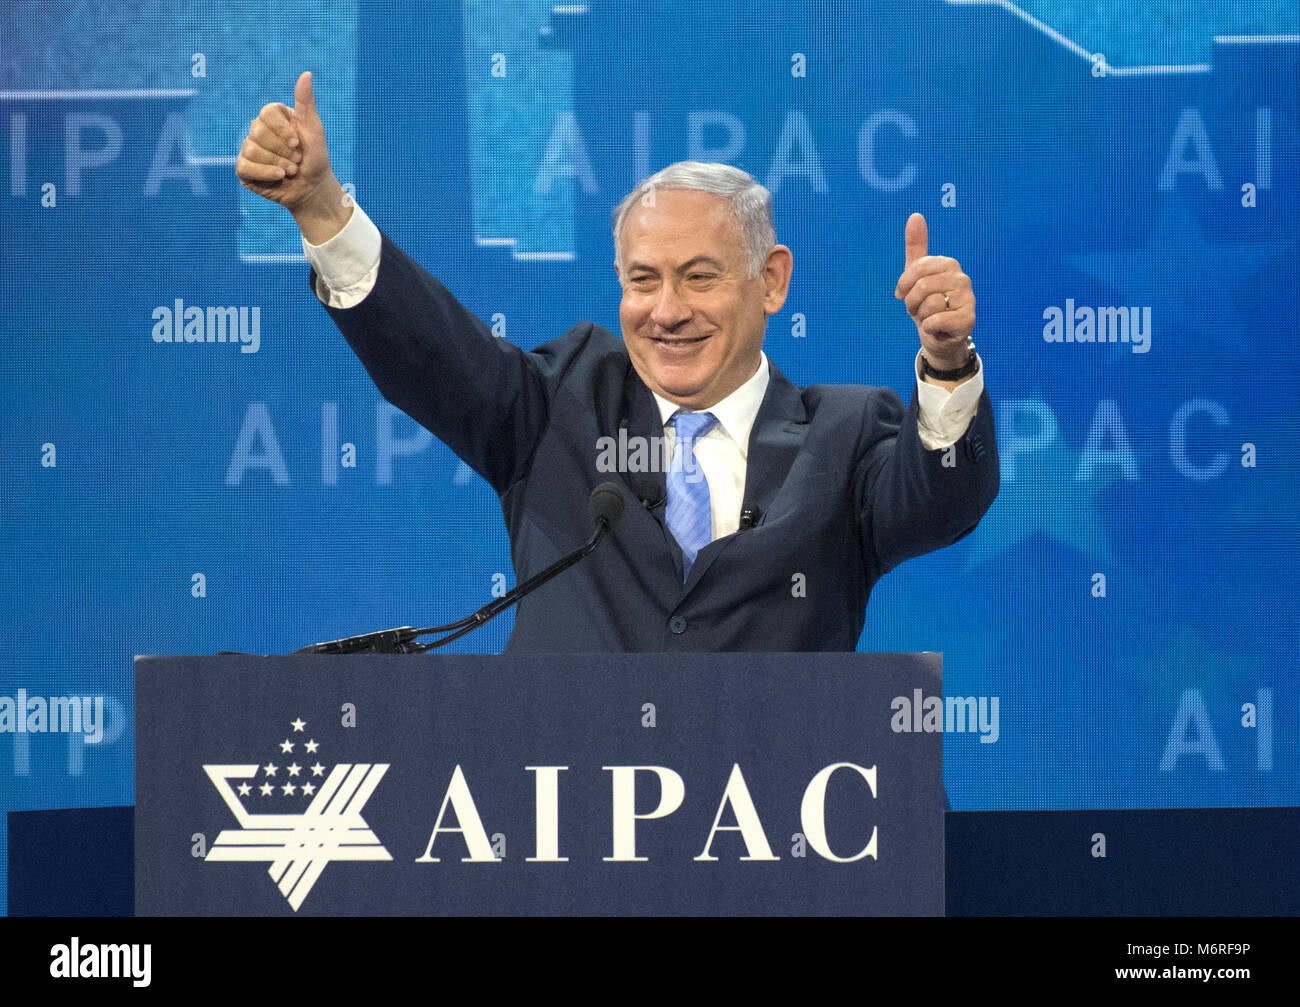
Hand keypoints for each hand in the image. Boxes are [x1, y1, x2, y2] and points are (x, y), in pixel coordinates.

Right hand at [236, 71, 347, 240]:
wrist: (313, 188)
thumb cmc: (315, 158)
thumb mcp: (314, 129)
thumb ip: (306, 102)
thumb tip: (306, 74)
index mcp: (273, 118)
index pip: (266, 112)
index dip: (282, 130)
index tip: (298, 142)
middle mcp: (258, 131)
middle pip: (258, 132)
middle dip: (284, 151)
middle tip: (297, 161)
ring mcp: (248, 149)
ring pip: (252, 150)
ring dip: (278, 164)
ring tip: (291, 171)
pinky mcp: (244, 169)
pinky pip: (245, 166)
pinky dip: (265, 173)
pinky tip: (278, 177)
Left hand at [894, 213, 975, 370]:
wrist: (937, 335)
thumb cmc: (926, 303)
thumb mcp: (916, 275)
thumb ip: (917, 246)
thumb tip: (915, 216)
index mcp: (949, 264)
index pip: (916, 269)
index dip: (904, 285)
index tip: (905, 293)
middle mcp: (962, 278)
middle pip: (921, 287)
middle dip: (912, 302)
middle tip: (919, 308)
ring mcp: (968, 298)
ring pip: (928, 304)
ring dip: (922, 316)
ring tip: (930, 317)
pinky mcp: (968, 319)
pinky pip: (934, 320)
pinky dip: (929, 328)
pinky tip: (937, 328)